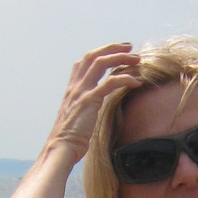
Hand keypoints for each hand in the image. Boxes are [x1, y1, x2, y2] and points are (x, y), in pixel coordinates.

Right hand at [46, 44, 143, 162]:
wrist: (61, 149)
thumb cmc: (69, 140)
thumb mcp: (77, 118)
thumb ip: (85, 108)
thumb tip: (95, 110)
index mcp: (72, 89)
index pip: (84, 62)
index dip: (101, 52)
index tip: (117, 50)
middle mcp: (75, 86)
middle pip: (93, 56)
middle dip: (112, 48)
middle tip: (130, 48)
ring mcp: (81, 92)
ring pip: (101, 63)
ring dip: (121, 58)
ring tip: (136, 61)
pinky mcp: (89, 101)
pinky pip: (110, 83)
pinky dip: (125, 78)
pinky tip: (136, 82)